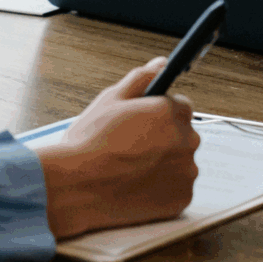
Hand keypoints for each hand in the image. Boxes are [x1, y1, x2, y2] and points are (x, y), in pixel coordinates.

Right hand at [37, 57, 199, 237]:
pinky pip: (177, 188)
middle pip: (183, 134)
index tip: (141, 125)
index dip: (158, 114)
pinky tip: (138, 186)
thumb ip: (140, 79)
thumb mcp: (109, 100)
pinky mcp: (182, 198)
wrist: (74, 187)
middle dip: (163, 139)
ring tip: (132, 169)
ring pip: (181, 162)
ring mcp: (187, 171)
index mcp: (173, 110)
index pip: (180, 106)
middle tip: (132, 149)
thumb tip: (160, 64)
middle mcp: (187, 139)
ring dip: (165, 164)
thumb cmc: (88, 143)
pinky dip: (163, 189)